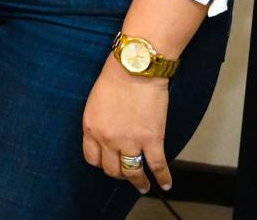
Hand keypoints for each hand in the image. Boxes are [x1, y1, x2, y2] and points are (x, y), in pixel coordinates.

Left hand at [81, 59, 172, 193]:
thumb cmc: (115, 78)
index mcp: (91, 128)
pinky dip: (163, 178)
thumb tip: (106, 135)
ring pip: (132, 172)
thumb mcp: (94, 102)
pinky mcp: (152, 140)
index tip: (108, 164)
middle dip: (119, 173)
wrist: (136, 68)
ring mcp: (130, 142)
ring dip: (138, 182)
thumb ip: (98, 122)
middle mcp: (108, 139)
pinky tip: (166, 184)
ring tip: (142, 187)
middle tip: (126, 174)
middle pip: (111, 169)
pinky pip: (157, 166)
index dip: (101, 163)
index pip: (92, 158)